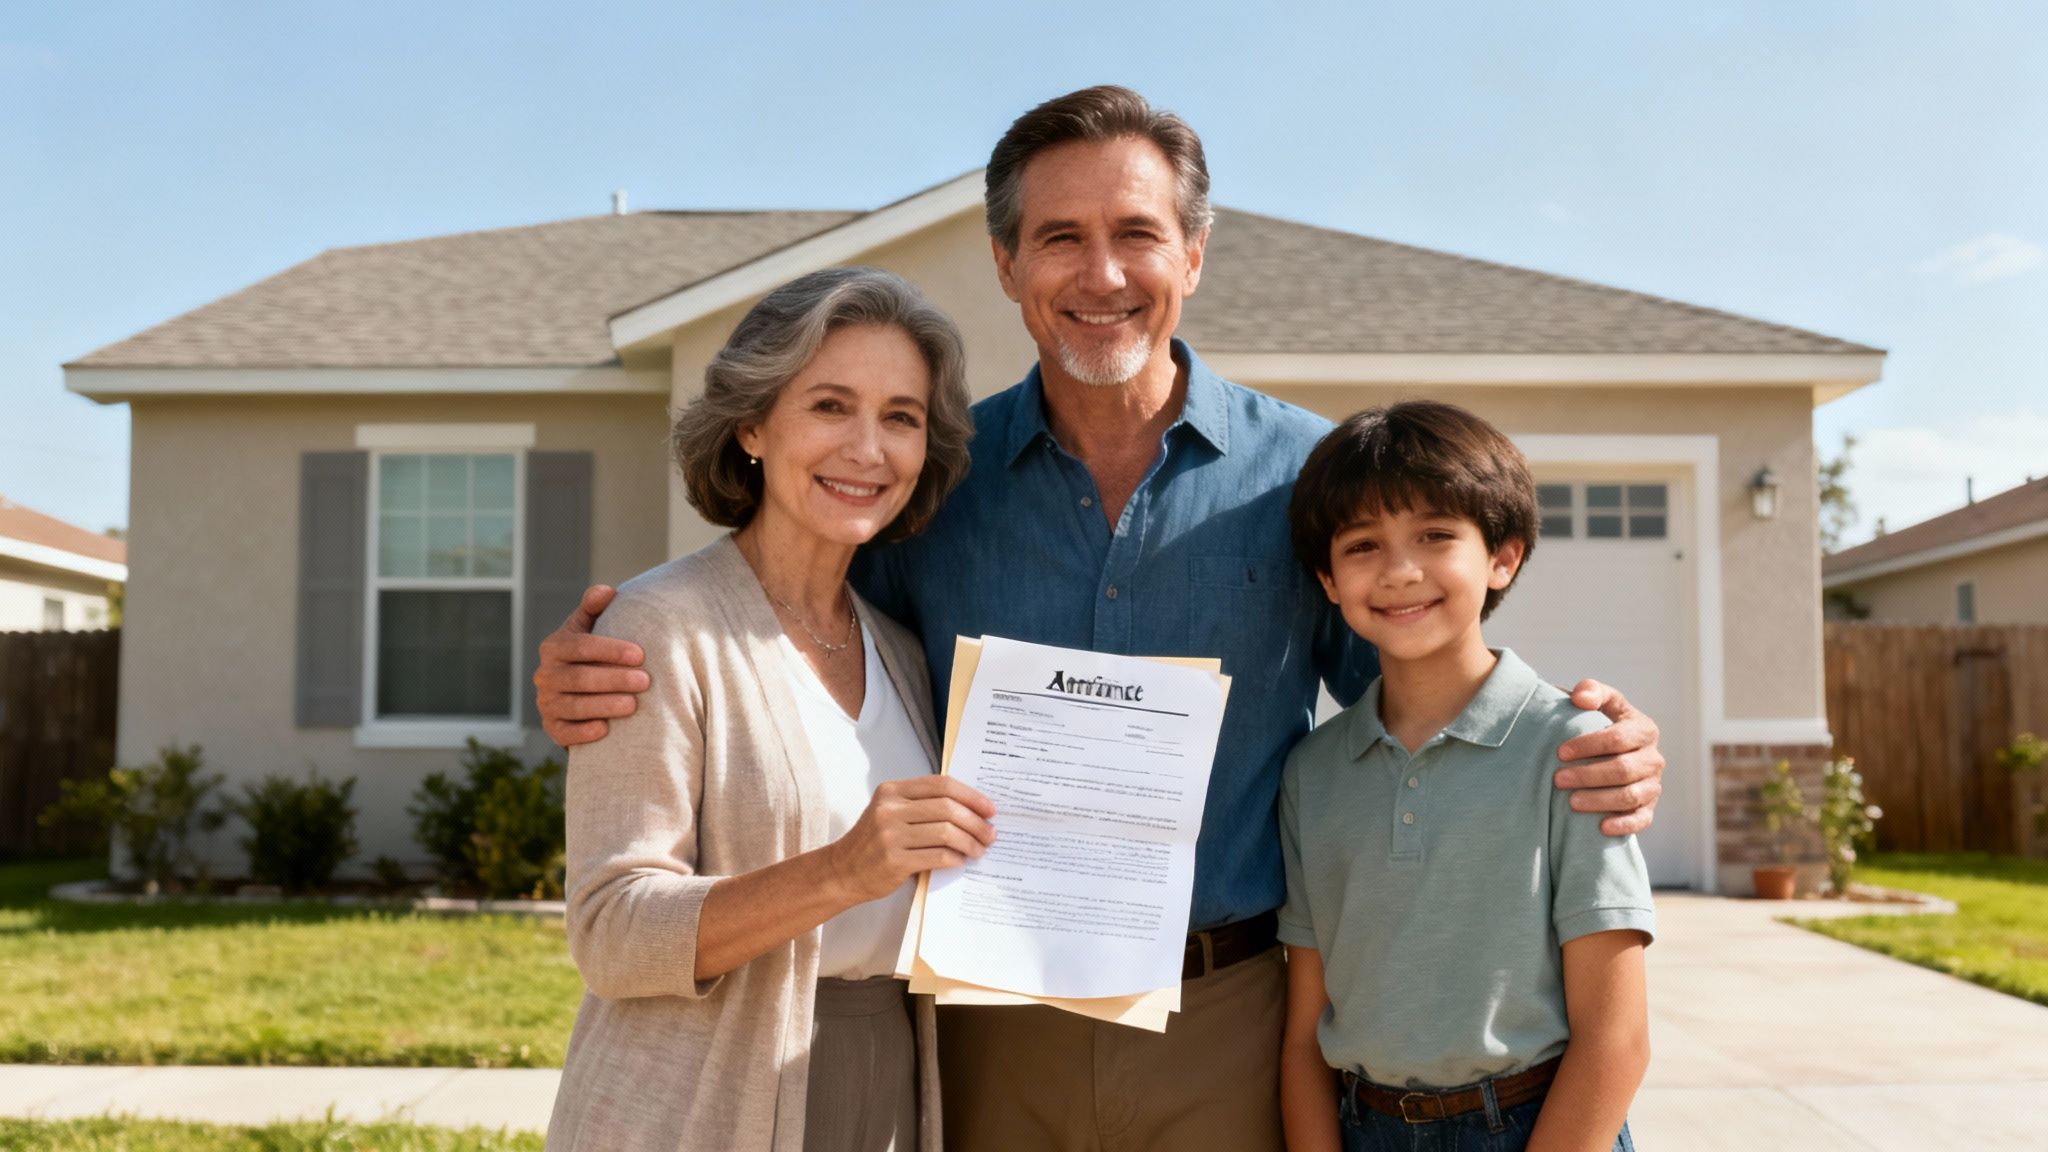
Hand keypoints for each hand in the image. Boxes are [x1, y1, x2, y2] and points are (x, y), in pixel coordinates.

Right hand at [534, 585, 650, 746]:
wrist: (577, 692)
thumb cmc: (590, 655)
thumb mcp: (588, 629)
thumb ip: (594, 608)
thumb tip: (608, 591)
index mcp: (554, 647)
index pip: (580, 646)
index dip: (610, 650)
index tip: (640, 654)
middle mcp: (545, 675)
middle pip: (580, 678)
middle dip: (614, 679)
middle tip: (645, 681)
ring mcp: (546, 703)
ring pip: (575, 706)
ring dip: (605, 705)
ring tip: (633, 705)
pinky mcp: (552, 728)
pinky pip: (565, 732)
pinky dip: (583, 732)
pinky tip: (605, 730)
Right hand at [826, 776, 996, 903]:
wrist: (843, 871)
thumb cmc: (873, 841)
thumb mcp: (890, 811)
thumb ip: (922, 804)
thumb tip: (971, 808)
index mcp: (892, 791)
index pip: (942, 785)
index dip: (971, 796)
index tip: (989, 808)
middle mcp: (890, 809)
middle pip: (948, 808)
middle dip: (976, 821)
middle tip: (990, 833)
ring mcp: (890, 835)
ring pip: (946, 832)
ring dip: (970, 842)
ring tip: (979, 849)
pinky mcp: (895, 861)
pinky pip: (938, 856)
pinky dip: (955, 858)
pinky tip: (961, 860)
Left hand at [1555, 679, 1663, 836]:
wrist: (1609, 751)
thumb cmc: (1598, 722)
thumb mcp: (1599, 702)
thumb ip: (1591, 691)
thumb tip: (1580, 697)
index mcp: (1644, 729)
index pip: (1618, 739)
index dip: (1588, 746)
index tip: (1560, 752)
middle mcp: (1653, 758)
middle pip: (1623, 770)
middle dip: (1589, 775)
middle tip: (1558, 780)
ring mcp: (1653, 785)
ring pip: (1630, 796)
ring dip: (1600, 800)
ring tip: (1571, 803)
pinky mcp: (1649, 808)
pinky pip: (1641, 819)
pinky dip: (1623, 825)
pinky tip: (1601, 827)